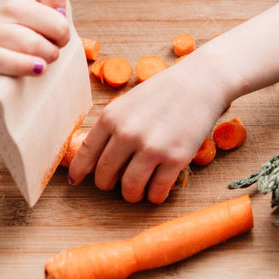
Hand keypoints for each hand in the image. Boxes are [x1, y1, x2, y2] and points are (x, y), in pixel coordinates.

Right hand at [0, 0, 70, 100]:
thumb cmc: (17, 13)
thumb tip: (60, 10)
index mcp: (11, 6)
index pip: (52, 23)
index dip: (64, 32)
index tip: (60, 36)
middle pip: (29, 42)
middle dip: (50, 51)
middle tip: (51, 52)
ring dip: (24, 66)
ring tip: (40, 67)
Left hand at [67, 59, 228, 203]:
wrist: (201, 82)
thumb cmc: (164, 91)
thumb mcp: (129, 103)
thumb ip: (112, 128)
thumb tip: (95, 159)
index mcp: (112, 118)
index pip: (86, 154)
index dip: (80, 172)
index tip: (76, 181)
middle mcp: (127, 134)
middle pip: (105, 177)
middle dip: (109, 184)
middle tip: (118, 182)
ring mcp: (151, 147)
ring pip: (129, 189)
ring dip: (132, 194)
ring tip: (138, 190)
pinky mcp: (175, 158)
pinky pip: (157, 191)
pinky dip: (155, 196)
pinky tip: (157, 191)